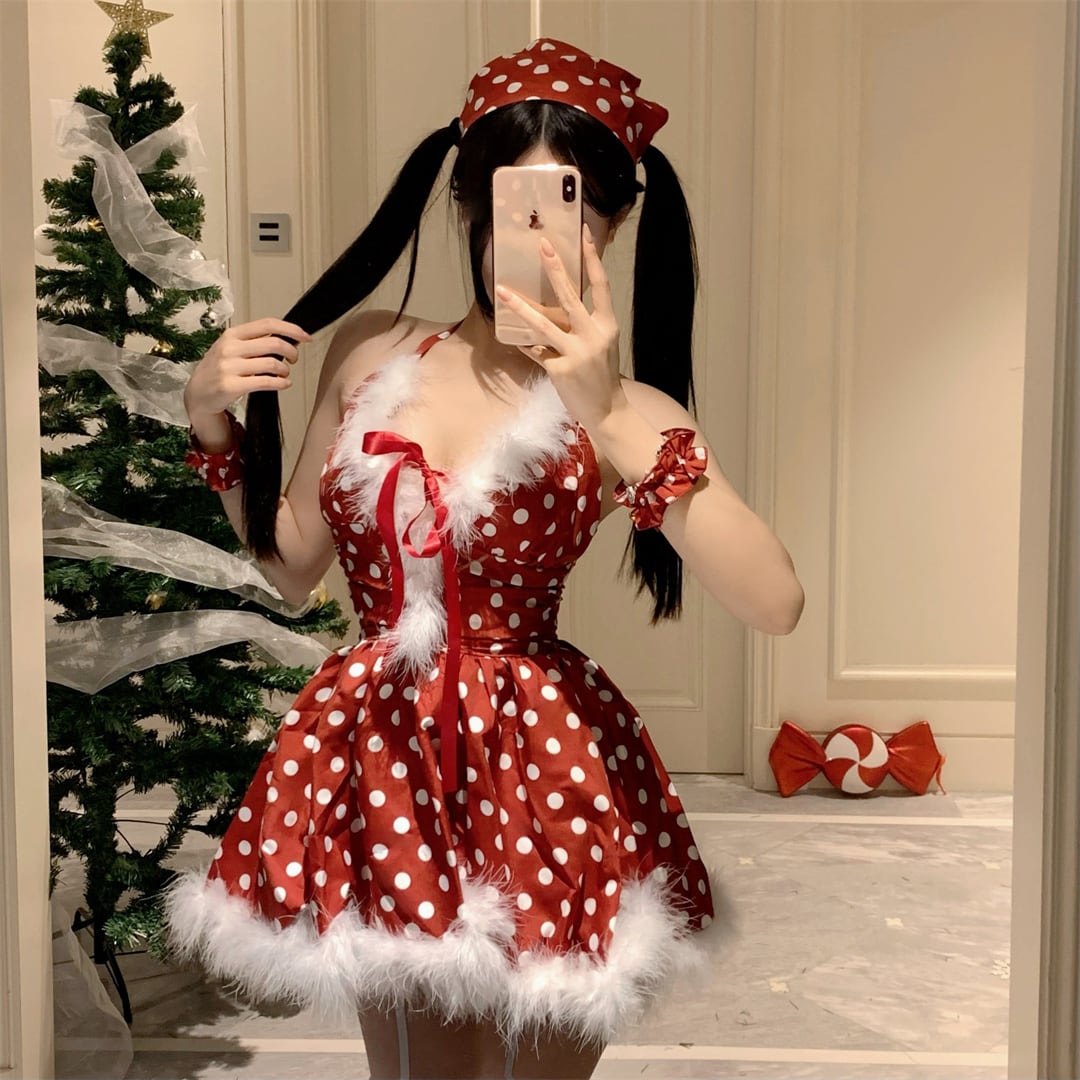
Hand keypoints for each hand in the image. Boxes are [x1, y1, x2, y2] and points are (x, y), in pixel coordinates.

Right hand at [183, 317, 311, 420]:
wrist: (198, 393)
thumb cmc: (219, 368)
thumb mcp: (232, 348)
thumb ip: (255, 342)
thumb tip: (288, 338)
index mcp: (232, 334)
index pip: (268, 324)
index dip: (291, 329)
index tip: (305, 337)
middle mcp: (230, 348)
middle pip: (274, 343)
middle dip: (291, 351)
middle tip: (294, 359)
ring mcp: (229, 367)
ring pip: (272, 363)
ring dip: (285, 370)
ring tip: (284, 373)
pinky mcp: (231, 386)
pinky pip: (266, 382)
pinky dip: (281, 383)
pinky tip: (284, 383)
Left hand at [494, 223, 625, 429]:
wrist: (606, 410)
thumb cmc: (601, 375)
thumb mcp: (600, 345)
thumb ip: (582, 325)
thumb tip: (554, 308)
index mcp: (607, 325)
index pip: (600, 285)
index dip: (591, 258)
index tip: (582, 233)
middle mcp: (594, 335)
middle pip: (570, 295)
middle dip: (555, 267)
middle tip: (541, 244)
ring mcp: (576, 352)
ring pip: (543, 323)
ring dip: (520, 306)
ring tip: (502, 291)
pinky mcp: (560, 369)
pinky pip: (535, 351)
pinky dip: (526, 346)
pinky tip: (517, 342)